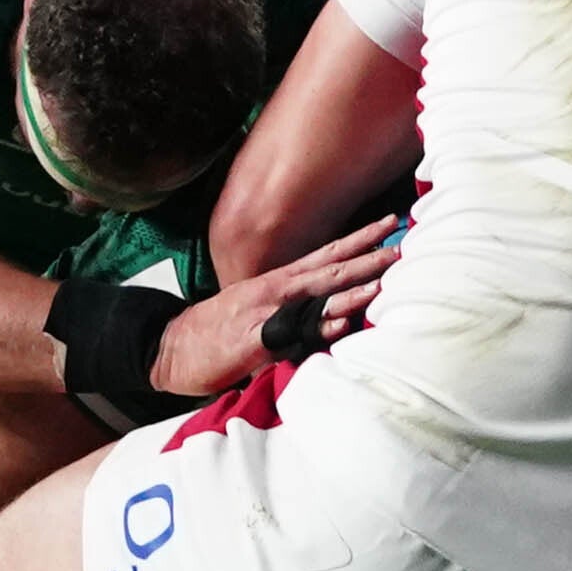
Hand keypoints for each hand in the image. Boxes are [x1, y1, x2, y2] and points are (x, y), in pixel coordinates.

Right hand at [155, 224, 398, 397]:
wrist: (170, 347)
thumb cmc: (218, 330)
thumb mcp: (258, 307)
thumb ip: (293, 305)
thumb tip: (329, 307)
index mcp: (281, 281)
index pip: (328, 253)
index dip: (360, 238)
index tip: (390, 223)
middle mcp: (278, 290)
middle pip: (330, 268)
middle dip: (367, 256)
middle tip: (401, 245)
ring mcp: (266, 313)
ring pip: (316, 297)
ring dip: (351, 290)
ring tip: (382, 281)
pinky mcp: (255, 340)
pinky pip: (292, 333)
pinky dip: (317, 328)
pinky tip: (341, 325)